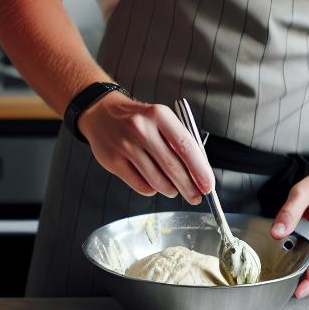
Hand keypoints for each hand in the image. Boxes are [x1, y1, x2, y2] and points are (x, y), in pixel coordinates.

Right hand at [76, 92, 212, 202]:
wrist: (101, 113)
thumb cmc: (138, 119)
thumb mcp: (160, 119)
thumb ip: (178, 142)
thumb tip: (197, 173)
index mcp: (159, 115)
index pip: (185, 147)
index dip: (199, 170)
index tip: (207, 185)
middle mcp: (141, 129)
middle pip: (172, 167)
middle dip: (188, 187)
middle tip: (196, 196)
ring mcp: (125, 146)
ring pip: (157, 180)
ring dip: (170, 190)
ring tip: (173, 189)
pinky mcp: (114, 161)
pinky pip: (141, 186)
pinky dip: (152, 189)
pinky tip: (154, 183)